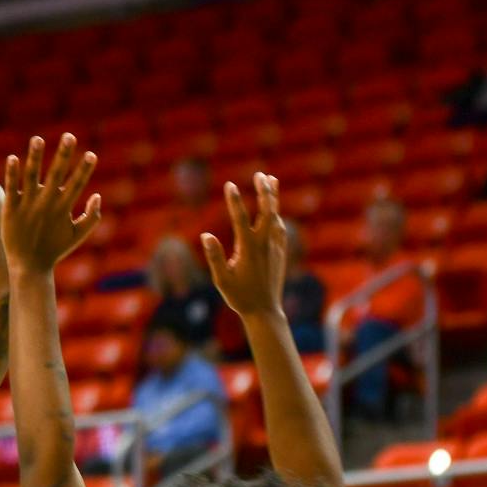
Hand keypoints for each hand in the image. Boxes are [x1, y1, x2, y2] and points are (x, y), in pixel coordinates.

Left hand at [1, 134, 102, 272]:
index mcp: (63, 209)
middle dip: (64, 155)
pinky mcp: (10, 209)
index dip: (85, 169)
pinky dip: (12, 173)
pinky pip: (12, 188)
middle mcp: (46, 204)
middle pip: (57, 175)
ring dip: (35, 157)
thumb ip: (91, 218)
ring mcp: (28, 206)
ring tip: (38, 139)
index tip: (91, 154)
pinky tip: (13, 157)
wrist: (28, 268)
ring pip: (32, 176)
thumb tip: (98, 195)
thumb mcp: (77, 236)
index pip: (77, 184)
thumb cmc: (54, 251)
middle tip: (69, 136)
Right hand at [199, 173, 286, 322]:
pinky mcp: (280, 253)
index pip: (240, 219)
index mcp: (248, 249)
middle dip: (264, 191)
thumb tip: (206, 236)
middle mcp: (264, 244)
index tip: (229, 184)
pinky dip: (277, 215)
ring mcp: (275, 248)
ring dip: (273, 198)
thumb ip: (215, 257)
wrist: (265, 312)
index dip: (234, 201)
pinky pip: (280, 229)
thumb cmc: (240, 297)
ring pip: (275, 216)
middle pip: (266, 211)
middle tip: (260, 174)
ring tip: (271, 179)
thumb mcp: (222, 280)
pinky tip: (274, 209)